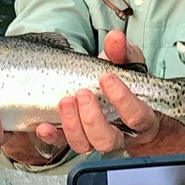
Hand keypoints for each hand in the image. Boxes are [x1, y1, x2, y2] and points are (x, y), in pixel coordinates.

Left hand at [37, 30, 184, 155]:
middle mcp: (120, 134)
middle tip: (82, 93)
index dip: (122, 99)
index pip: (136, 116)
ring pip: (86, 146)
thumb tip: (115, 38)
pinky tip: (44, 125)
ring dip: (72, 125)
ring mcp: (96, 139)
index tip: (107, 77)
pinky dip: (52, 136)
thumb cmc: (126, 81)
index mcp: (141, 118)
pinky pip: (63, 145)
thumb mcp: (127, 63)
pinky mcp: (76, 138)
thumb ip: (122, 51)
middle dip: (92, 118)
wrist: (117, 93)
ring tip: (65, 101)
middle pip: (108, 139)